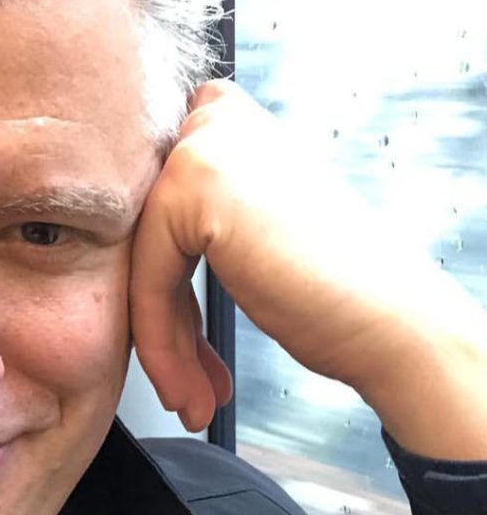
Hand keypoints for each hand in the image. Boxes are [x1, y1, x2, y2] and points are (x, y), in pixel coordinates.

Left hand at [129, 80, 486, 456]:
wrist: (393, 321)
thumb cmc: (330, 284)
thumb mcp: (245, 226)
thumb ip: (187, 216)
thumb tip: (122, 247)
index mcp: (225, 118)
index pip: (152, 213)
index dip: (163, 289)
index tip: (181, 348)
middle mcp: (211, 119)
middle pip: (145, 239)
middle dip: (164, 320)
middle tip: (187, 383)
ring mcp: (201, 148)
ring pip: (142, 265)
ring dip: (165, 344)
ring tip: (192, 396)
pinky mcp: (192, 188)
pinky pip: (147, 282)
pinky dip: (162, 345)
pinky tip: (187, 388)